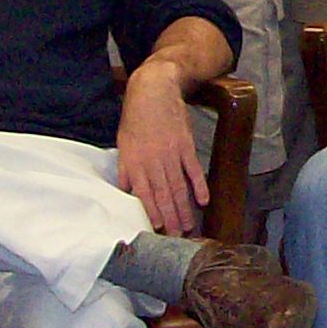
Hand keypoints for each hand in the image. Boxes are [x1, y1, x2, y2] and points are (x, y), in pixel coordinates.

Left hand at [115, 62, 207, 233]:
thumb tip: (126, 193)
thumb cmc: (135, 118)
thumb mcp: (123, 143)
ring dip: (184, 208)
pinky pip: (193, 169)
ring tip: (189, 226)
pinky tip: (204, 200)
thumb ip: (126, 170)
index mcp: (136, 162)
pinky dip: (199, 185)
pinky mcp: (186, 144)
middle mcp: (153, 160)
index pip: (144, 194)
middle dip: (170, 218)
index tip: (157, 231)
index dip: (152, 213)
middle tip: (177, 237)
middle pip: (163, 195)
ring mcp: (171, 153)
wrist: (153, 89)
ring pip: (178, 186)